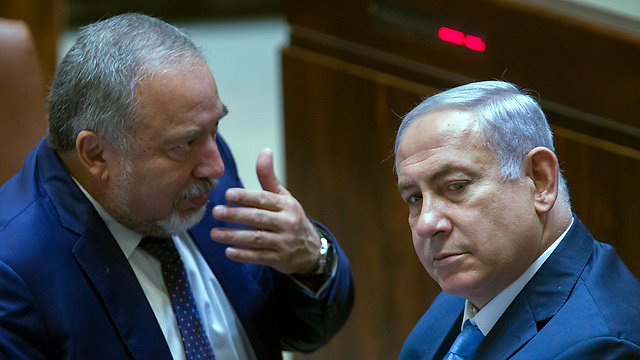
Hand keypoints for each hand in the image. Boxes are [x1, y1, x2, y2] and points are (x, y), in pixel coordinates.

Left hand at [210, 148, 320, 274]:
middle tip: (216, 212)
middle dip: (236, 215)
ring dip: (234, 236)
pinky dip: (244, 255)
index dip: (246, 196)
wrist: (310, 250)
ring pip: (256, 239)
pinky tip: (229, 251)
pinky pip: (259, 257)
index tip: (228, 194)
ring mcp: (284, 242)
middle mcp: (287, 223)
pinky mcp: (280, 259)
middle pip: (258, 218)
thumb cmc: (291, 219)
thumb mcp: (284, 197)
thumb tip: (264, 151)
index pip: (264, 199)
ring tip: (215, 233)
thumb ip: (268, 177)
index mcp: (286, 205)